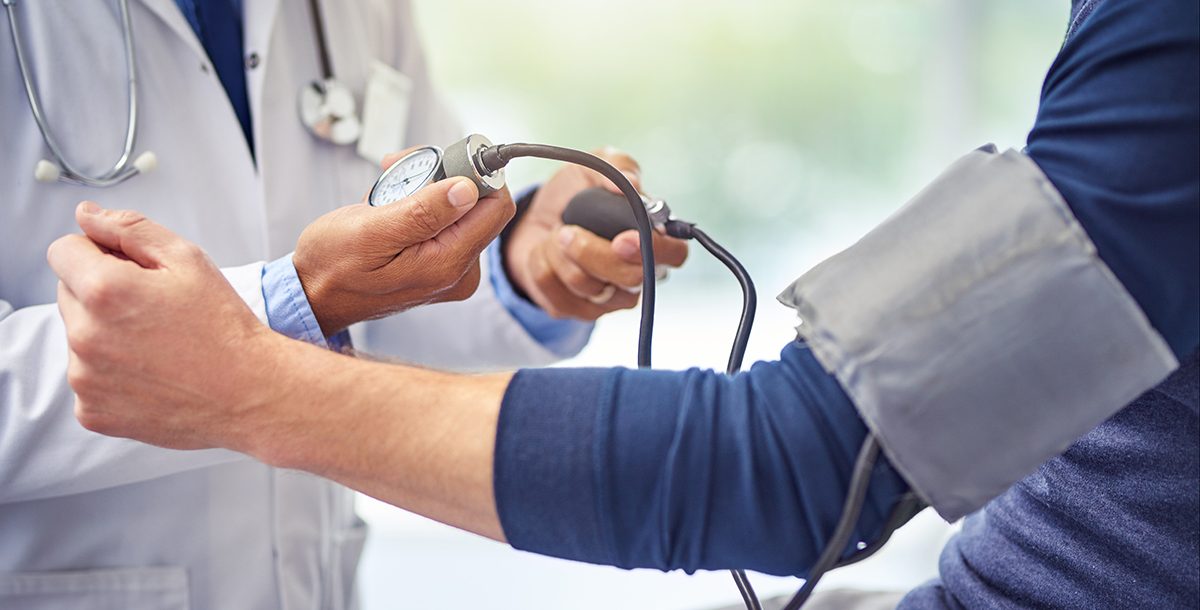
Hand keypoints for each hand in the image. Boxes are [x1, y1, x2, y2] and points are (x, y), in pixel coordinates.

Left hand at [47, 202, 291, 451]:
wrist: (250, 393)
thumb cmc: (224, 325)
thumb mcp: (187, 259)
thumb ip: (129, 229)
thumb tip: (85, 216)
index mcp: (105, 290)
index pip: (62, 251)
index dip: (97, 252)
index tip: (128, 269)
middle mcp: (84, 336)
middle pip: (68, 293)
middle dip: (100, 293)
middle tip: (153, 309)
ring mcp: (85, 379)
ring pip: (76, 336)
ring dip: (103, 333)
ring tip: (156, 344)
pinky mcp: (92, 412)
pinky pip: (86, 378)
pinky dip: (110, 373)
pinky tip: (151, 373)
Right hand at [294, 150, 515, 334]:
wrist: (313, 295)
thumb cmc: (333, 266)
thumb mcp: (371, 232)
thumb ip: (423, 212)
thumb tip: (468, 189)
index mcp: (448, 264)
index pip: (496, 206)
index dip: (475, 174)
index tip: (437, 161)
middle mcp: (459, 271)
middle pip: (478, 204)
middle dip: (441, 177)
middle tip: (395, 170)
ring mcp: (451, 271)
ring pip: (459, 208)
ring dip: (422, 189)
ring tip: (383, 195)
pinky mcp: (439, 266)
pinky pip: (443, 222)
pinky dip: (418, 206)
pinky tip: (388, 209)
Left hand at [504, 148, 688, 320]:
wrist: (534, 220)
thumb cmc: (575, 194)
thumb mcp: (593, 166)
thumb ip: (618, 168)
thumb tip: (633, 186)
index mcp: (652, 238)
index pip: (675, 254)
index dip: (654, 250)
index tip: (622, 238)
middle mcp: (638, 273)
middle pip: (630, 278)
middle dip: (592, 253)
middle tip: (565, 230)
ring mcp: (610, 298)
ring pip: (589, 287)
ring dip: (559, 255)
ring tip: (555, 234)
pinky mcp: (580, 312)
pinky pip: (560, 297)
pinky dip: (542, 268)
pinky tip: (544, 253)